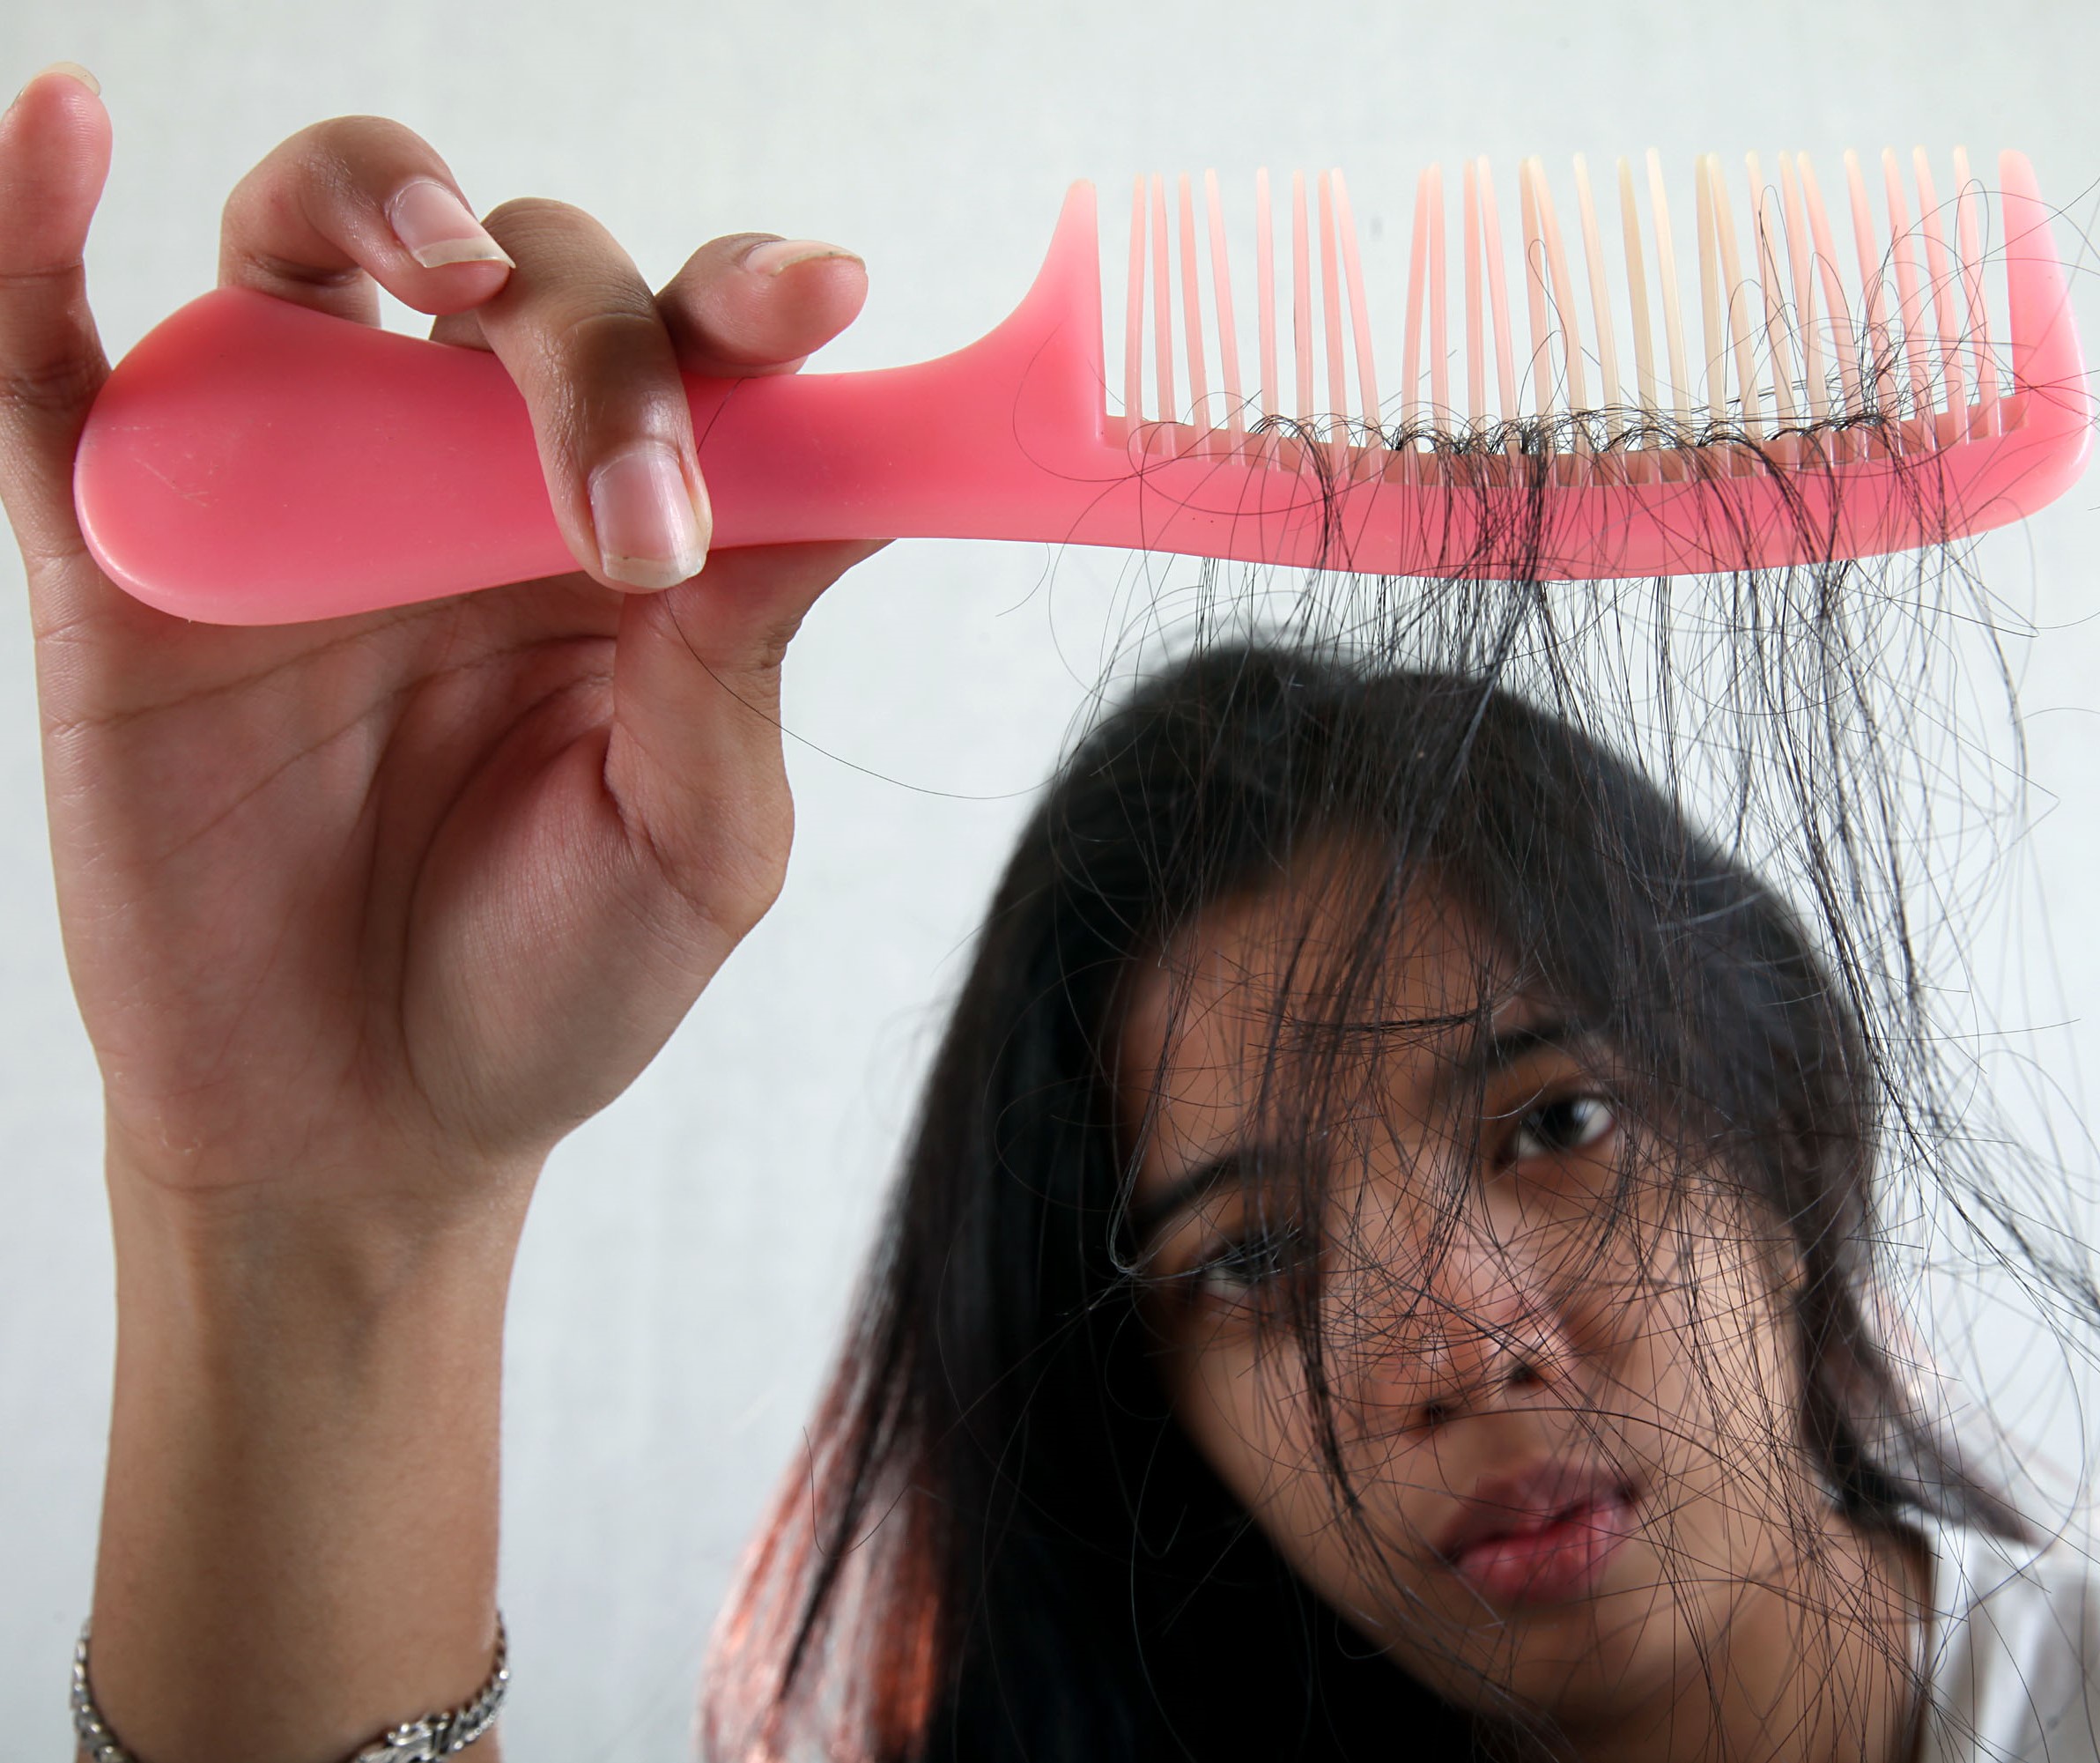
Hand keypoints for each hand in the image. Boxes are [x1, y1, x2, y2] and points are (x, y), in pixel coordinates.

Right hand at [0, 73, 876, 1233]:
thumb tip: (845, 467)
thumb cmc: (551, 981)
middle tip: (636, 523)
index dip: (753, 304)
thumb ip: (745, 651)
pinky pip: (53, 365)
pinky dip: (32, 235)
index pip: (695, 359)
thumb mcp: (694, 834)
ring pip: (313, 248)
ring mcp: (293, 496)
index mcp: (626, 538)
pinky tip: (72, 129)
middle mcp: (466, 481)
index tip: (823, 296)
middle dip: (593, 354)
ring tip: (442, 271)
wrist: (368, 1131)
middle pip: (528, 283)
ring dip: (381, 204)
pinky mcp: (125, 553)